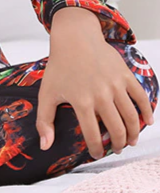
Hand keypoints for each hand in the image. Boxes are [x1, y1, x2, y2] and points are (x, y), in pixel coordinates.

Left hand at [36, 7, 154, 159]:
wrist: (74, 38)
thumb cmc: (59, 65)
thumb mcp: (46, 92)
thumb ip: (44, 121)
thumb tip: (45, 146)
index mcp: (81, 101)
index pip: (93, 135)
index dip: (96, 149)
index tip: (97, 154)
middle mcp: (100, 94)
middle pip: (116, 129)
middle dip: (118, 144)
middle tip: (117, 149)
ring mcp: (115, 84)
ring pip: (131, 117)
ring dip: (133, 133)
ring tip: (130, 141)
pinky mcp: (125, 75)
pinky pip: (142, 98)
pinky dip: (147, 112)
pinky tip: (148, 122)